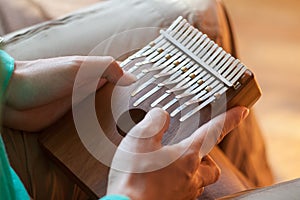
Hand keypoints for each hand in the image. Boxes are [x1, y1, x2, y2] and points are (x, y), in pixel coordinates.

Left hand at [3, 56, 135, 131]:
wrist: (12, 97)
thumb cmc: (43, 76)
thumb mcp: (78, 66)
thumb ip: (106, 68)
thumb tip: (131, 78)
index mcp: (93, 75)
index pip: (119, 81)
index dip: (132, 89)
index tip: (148, 101)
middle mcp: (89, 91)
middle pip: (114, 102)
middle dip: (126, 111)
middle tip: (141, 124)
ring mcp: (80, 108)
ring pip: (103, 117)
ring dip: (112, 125)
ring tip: (127, 137)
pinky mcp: (71, 124)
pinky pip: (89, 129)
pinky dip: (97, 134)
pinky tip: (107, 142)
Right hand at [107, 107, 248, 199]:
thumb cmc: (134, 178)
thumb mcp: (140, 139)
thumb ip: (155, 121)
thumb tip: (162, 114)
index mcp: (187, 157)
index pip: (214, 132)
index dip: (230, 119)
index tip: (241, 111)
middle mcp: (191, 176)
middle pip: (213, 166)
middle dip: (207, 156)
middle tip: (192, 149)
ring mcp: (184, 192)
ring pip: (201, 180)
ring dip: (194, 170)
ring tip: (177, 164)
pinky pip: (186, 190)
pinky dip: (181, 182)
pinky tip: (165, 179)